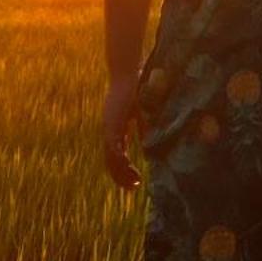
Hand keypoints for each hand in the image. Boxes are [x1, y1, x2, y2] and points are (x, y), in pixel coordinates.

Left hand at [102, 74, 140, 189]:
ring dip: (121, 171)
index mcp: (116, 129)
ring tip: (134, 182)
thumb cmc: (136, 89)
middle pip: (112, 160)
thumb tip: (152, 142)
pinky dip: (119, 159)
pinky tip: (127, 167)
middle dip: (122, 175)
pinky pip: (114, 146)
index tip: (136, 180)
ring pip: (111, 157)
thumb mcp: (142, 113)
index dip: (125, 169)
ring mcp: (110, 128)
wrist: (126, 73)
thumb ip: (145, 127)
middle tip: (133, 187)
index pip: (117, 155)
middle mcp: (110, 131)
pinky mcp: (112, 124)